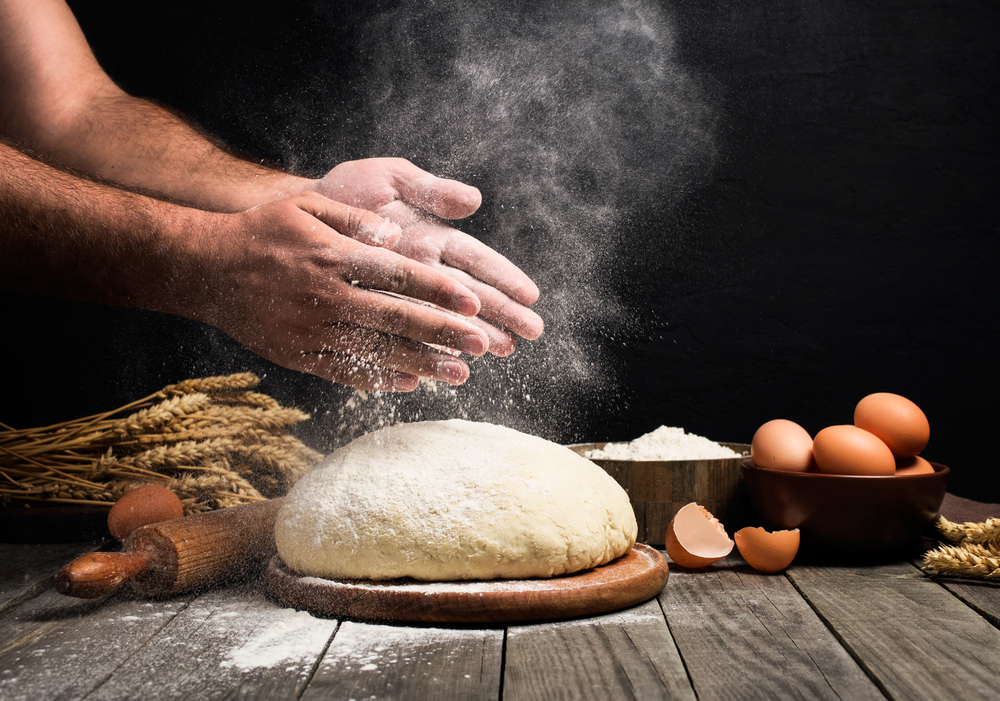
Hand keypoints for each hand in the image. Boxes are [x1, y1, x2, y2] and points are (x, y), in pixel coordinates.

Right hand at [193, 192, 489, 390]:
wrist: (205, 269)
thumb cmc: (263, 231)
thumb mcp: (306, 206)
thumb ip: (355, 219)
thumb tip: (397, 235)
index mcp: (334, 257)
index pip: (399, 275)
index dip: (438, 290)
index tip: (473, 301)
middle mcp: (326, 297)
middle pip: (396, 318)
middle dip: (443, 332)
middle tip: (484, 344)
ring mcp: (311, 331)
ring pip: (377, 351)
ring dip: (422, 364)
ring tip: (461, 374)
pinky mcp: (298, 355)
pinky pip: (345, 372)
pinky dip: (379, 380)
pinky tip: (411, 385)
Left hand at [309, 158, 543, 355]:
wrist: (292, 216)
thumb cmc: (345, 193)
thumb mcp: (387, 178)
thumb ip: (429, 189)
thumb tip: (473, 200)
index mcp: (432, 237)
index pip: (476, 260)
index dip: (504, 277)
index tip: (530, 295)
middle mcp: (422, 269)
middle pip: (470, 294)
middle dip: (502, 313)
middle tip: (529, 333)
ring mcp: (401, 294)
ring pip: (443, 319)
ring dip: (474, 335)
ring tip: (501, 351)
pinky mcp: (375, 312)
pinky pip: (404, 334)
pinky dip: (426, 349)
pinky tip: (448, 362)